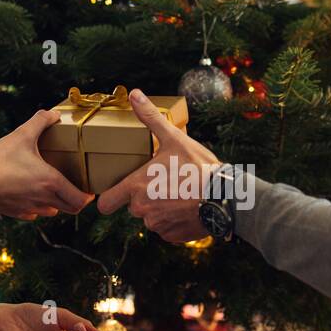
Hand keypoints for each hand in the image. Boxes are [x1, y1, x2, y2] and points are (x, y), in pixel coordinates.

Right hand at [0, 109, 93, 219]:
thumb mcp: (21, 135)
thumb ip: (40, 121)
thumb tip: (54, 113)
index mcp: (51, 182)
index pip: (81, 200)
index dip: (89, 195)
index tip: (89, 186)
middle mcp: (44, 199)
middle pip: (72, 209)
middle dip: (77, 199)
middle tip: (75, 185)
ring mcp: (31, 208)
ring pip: (54, 212)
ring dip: (59, 202)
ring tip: (54, 187)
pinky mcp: (17, 213)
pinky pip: (35, 213)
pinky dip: (39, 206)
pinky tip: (33, 192)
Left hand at [97, 89, 220, 242]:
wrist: (225, 196)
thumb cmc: (197, 167)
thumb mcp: (174, 138)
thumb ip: (150, 118)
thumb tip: (134, 94)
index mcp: (136, 187)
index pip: (106, 204)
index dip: (110, 197)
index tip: (118, 191)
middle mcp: (142, 210)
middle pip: (133, 207)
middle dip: (144, 197)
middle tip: (163, 183)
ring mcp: (157, 225)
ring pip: (150, 218)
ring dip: (159, 209)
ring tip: (178, 194)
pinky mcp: (172, 236)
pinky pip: (165, 229)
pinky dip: (173, 221)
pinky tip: (186, 208)